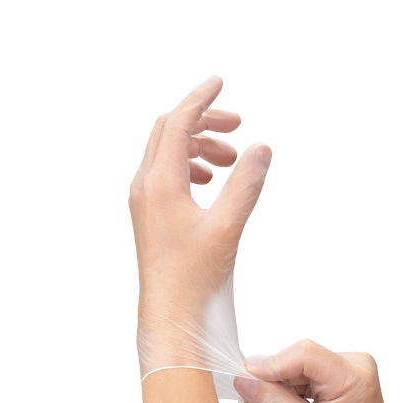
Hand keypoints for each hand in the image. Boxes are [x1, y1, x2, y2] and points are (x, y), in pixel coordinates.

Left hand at [129, 75, 271, 373]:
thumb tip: (263, 148)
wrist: (170, 312)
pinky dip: (190, 167)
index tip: (219, 83)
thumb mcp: (227, 225)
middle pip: (169, 132)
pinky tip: (208, 181)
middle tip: (237, 126)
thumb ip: (246, 184)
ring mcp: (145, 201)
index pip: (177, 123)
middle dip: (203, 122)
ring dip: (199, 147)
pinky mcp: (151, 215)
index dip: (200, 100)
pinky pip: (167, 175)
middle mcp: (146, 186)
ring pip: (169, 154)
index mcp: (160, 183)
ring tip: (229, 160)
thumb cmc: (194, 275)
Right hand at [234, 339, 393, 402]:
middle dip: (269, 386)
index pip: (304, 353)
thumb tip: (245, 379)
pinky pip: (298, 376)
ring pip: (291, 370)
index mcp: (355, 377)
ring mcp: (344, 368)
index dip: (272, 364)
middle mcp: (352, 364)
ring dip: (275, 394)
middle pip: (294, 362)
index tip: (246, 380)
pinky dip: (285, 396)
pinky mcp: (335, 374)